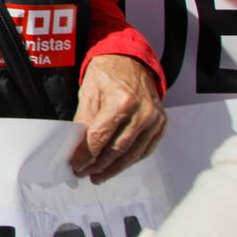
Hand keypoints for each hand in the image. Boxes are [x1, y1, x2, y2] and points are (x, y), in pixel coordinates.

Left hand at [71, 54, 165, 182]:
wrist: (131, 60)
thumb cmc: (107, 73)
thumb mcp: (89, 92)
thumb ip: (84, 120)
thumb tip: (76, 146)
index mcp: (122, 101)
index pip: (101, 137)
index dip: (87, 154)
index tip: (76, 165)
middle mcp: (142, 112)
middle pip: (117, 149)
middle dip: (98, 165)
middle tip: (83, 173)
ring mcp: (155, 119)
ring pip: (133, 154)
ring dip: (114, 168)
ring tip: (98, 176)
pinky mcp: (161, 124)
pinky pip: (145, 149)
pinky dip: (130, 160)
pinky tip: (117, 166)